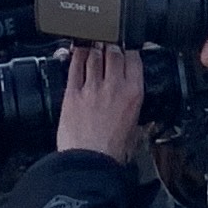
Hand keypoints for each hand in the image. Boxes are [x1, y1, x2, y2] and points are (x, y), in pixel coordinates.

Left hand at [53, 42, 146, 165]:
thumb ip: (134, 110)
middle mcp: (113, 85)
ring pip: (94, 55)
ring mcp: (91, 87)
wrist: (90, 163)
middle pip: (113, 52)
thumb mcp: (135, 128)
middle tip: (110, 43)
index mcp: (133, 93)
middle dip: (112, 45)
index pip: (133, 59)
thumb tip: (133, 104)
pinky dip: (76, 55)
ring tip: (94, 43)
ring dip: (95, 47)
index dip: (129, 49)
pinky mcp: (72, 93)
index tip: (127, 48)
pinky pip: (75, 67)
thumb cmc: (113, 152)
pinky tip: (77, 50)